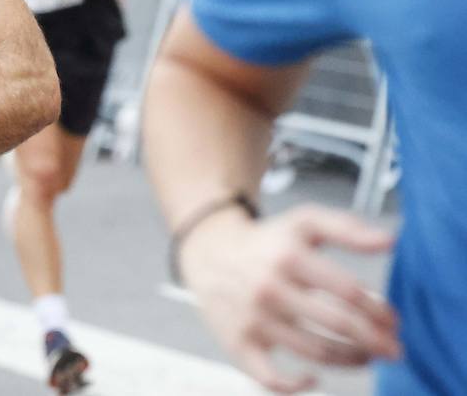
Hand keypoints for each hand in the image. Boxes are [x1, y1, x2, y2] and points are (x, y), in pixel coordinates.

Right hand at [180, 204, 399, 393]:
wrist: (209, 252)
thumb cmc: (267, 241)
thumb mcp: (303, 222)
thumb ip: (347, 228)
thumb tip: (390, 241)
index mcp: (288, 257)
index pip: (348, 291)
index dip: (378, 310)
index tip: (392, 320)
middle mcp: (269, 288)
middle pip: (337, 324)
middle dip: (375, 340)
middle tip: (393, 349)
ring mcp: (252, 319)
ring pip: (315, 351)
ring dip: (351, 360)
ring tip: (366, 357)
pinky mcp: (237, 343)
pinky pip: (269, 377)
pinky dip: (295, 386)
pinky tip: (314, 379)